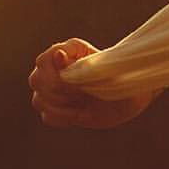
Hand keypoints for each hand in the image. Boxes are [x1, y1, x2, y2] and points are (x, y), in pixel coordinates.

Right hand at [28, 39, 159, 129]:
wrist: (132, 97)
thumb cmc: (124, 79)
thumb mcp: (106, 73)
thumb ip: (80, 65)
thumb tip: (57, 54)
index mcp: (71, 50)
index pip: (43, 60)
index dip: (56, 75)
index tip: (78, 81)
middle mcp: (58, 66)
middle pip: (36, 80)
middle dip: (59, 92)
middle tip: (83, 94)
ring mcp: (55, 88)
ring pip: (39, 100)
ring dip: (63, 107)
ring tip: (85, 103)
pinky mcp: (57, 107)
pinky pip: (47, 116)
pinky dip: (64, 118)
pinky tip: (81, 113)